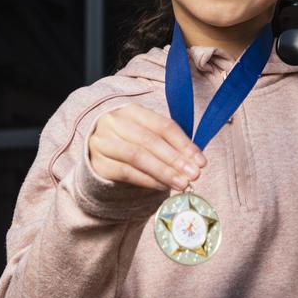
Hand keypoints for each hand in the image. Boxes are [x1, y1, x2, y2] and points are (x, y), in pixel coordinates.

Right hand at [88, 104, 205, 190]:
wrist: (97, 154)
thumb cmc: (129, 143)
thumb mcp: (147, 135)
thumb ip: (168, 144)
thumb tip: (194, 161)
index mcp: (131, 110)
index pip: (163, 125)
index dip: (184, 144)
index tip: (200, 161)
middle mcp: (114, 122)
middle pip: (150, 140)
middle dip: (176, 159)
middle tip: (194, 175)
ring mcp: (103, 142)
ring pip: (137, 156)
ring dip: (163, 171)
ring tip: (182, 183)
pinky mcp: (98, 163)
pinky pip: (126, 172)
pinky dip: (147, 180)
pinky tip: (162, 186)